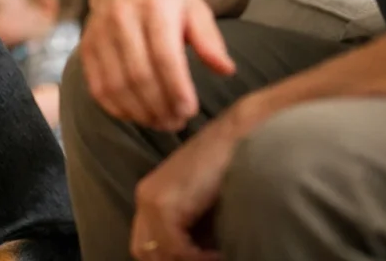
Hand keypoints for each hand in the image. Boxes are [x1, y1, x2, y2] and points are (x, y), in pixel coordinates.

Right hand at [80, 0, 235, 131]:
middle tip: (176, 123)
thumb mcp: (197, 10)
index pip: (164, 55)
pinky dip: (115, 107)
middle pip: (139, 74)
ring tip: (159, 122)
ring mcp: (99, 31)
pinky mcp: (86, 45)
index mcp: (154, 6)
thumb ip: (210, 40)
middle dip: (159, 106)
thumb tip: (225, 70)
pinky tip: (135, 115)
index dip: (176, 88)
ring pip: (116, 83)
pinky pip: (97, 84)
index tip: (189, 111)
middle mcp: (121, 17)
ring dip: (138, 111)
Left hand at [130, 111, 244, 260]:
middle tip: (207, 259)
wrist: (239, 137)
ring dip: (188, 260)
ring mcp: (152, 199)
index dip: (171, 258)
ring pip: (159, 253)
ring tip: (217, 256)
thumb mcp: (203, 203)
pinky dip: (198, 257)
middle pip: (146, 252)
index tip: (201, 259)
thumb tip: (198, 253)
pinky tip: (219, 252)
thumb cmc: (230, 169)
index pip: (147, 246)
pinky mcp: (165, 204)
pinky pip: (175, 248)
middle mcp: (145, 197)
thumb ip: (192, 228)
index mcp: (151, 196)